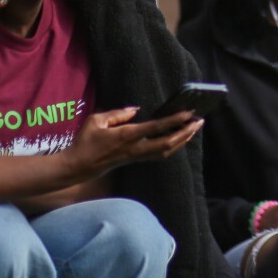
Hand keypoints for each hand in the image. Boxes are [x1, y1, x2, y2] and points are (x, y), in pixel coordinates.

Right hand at [62, 107, 200, 181]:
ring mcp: (136, 156)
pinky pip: (158, 155)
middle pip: (168, 143)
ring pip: (166, 151)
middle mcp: (135, 148)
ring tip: (193, 129)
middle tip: (199, 122)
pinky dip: (172, 146)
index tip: (189, 113)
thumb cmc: (85, 141)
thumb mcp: (97, 120)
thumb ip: (118, 113)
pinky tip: (178, 139)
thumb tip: (135, 111)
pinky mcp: (135, 160)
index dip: (175, 120)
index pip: (156, 127)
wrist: (77, 166)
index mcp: (127, 136)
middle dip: (186, 133)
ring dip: (182, 140)